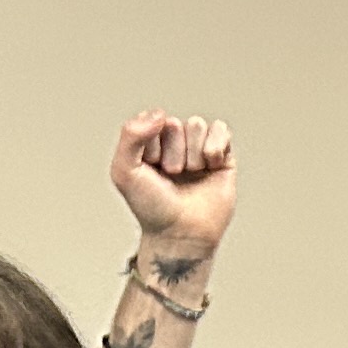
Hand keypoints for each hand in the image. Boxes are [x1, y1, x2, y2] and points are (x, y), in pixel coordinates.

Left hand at [113, 111, 236, 262]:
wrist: (181, 233)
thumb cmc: (151, 207)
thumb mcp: (124, 172)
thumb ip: (130, 136)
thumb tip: (160, 113)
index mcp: (149, 142)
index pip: (151, 122)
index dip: (151, 149)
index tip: (150, 171)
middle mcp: (174, 143)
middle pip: (175, 125)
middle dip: (172, 153)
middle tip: (172, 177)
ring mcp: (198, 148)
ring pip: (197, 125)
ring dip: (192, 155)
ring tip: (190, 175)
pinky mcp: (222, 156)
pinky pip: (220, 129)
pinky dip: (215, 146)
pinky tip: (211, 165)